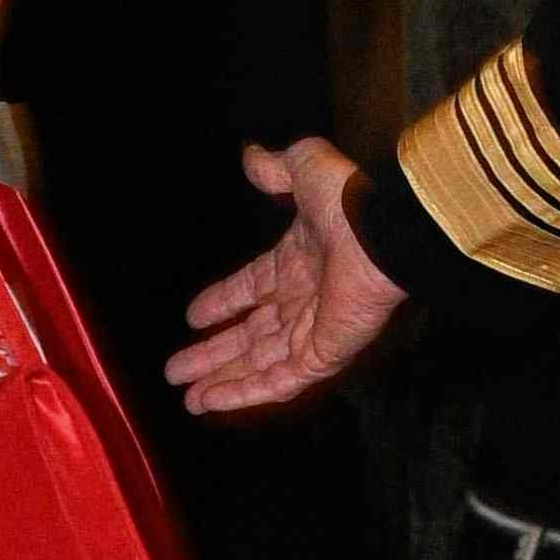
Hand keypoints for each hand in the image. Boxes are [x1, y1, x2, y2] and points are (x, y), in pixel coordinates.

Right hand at [170, 139, 406, 416]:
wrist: (382, 232)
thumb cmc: (347, 200)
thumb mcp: (302, 167)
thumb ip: (274, 169)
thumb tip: (250, 157)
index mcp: (298, 260)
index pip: (254, 288)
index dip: (224, 303)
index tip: (193, 318)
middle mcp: (305, 299)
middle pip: (251, 336)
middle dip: (214, 354)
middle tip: (177, 370)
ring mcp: (315, 330)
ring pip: (260, 364)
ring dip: (222, 381)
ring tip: (186, 397)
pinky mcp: (324, 355)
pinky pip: (280, 381)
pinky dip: (245, 393)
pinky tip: (211, 402)